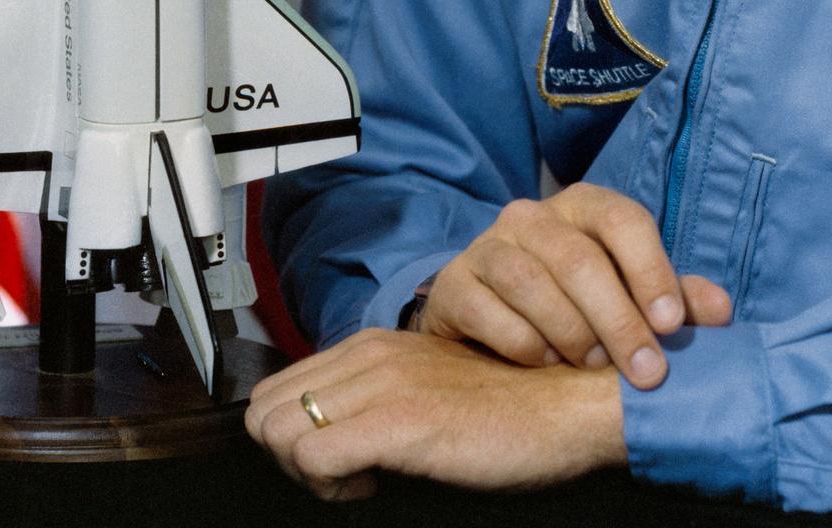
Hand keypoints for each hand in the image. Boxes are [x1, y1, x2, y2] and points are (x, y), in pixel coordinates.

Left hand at [246, 327, 625, 501]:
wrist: (567, 406)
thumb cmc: (506, 409)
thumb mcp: (429, 390)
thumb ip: (381, 397)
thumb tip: (333, 436)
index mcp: (376, 344)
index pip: (277, 389)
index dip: (292, 436)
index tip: (336, 459)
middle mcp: (373, 354)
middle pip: (265, 411)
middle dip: (288, 456)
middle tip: (339, 475)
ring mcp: (386, 383)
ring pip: (279, 432)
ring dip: (306, 473)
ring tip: (358, 479)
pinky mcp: (402, 420)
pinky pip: (315, 457)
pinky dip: (330, 487)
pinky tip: (375, 484)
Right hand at [418, 182, 731, 386]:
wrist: (489, 323)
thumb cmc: (575, 305)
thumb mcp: (628, 296)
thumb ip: (674, 301)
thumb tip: (723, 311)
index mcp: (584, 206)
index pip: (623, 220)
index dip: (651, 270)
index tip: (672, 325)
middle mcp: (532, 216)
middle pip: (578, 259)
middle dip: (618, 321)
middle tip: (646, 373)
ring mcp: (488, 246)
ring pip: (531, 282)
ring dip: (570, 333)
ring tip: (591, 367)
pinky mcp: (454, 283)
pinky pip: (490, 312)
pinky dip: (523, 345)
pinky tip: (544, 365)